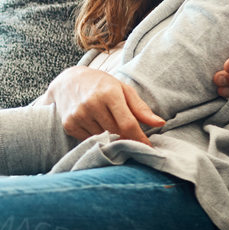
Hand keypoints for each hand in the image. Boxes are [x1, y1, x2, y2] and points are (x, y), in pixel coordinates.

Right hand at [41, 66, 164, 143]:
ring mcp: (79, 115)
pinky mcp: (69, 124)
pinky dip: (95, 136)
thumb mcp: (123, 90)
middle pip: (116, 133)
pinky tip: (93, 123)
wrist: (68, 81)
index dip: (140, 139)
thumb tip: (159, 123)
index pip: (128, 124)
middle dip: (125, 136)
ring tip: (105, 121)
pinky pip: (89, 139)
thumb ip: (141, 108)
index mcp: (109, 93)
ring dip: (109, 135)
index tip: (148, 147)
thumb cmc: (101, 85)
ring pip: (103, 138)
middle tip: (127, 132)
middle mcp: (92, 104)